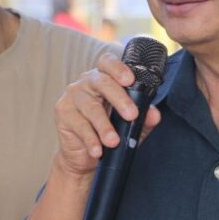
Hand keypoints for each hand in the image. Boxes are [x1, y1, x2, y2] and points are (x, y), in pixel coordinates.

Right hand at [55, 51, 161, 176]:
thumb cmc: (109, 133)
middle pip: (102, 82)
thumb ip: (144, 118)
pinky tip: (98, 151)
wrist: (85, 157)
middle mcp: (86, 82)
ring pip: (91, 107)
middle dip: (119, 99)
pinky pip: (79, 125)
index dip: (118, 68)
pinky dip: (90, 139)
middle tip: (132, 115)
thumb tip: (154, 114)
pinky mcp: (63, 113)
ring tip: (114, 142)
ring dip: (104, 126)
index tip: (130, 80)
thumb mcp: (130, 126)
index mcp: (104, 77)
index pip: (108, 63)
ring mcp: (73, 96)